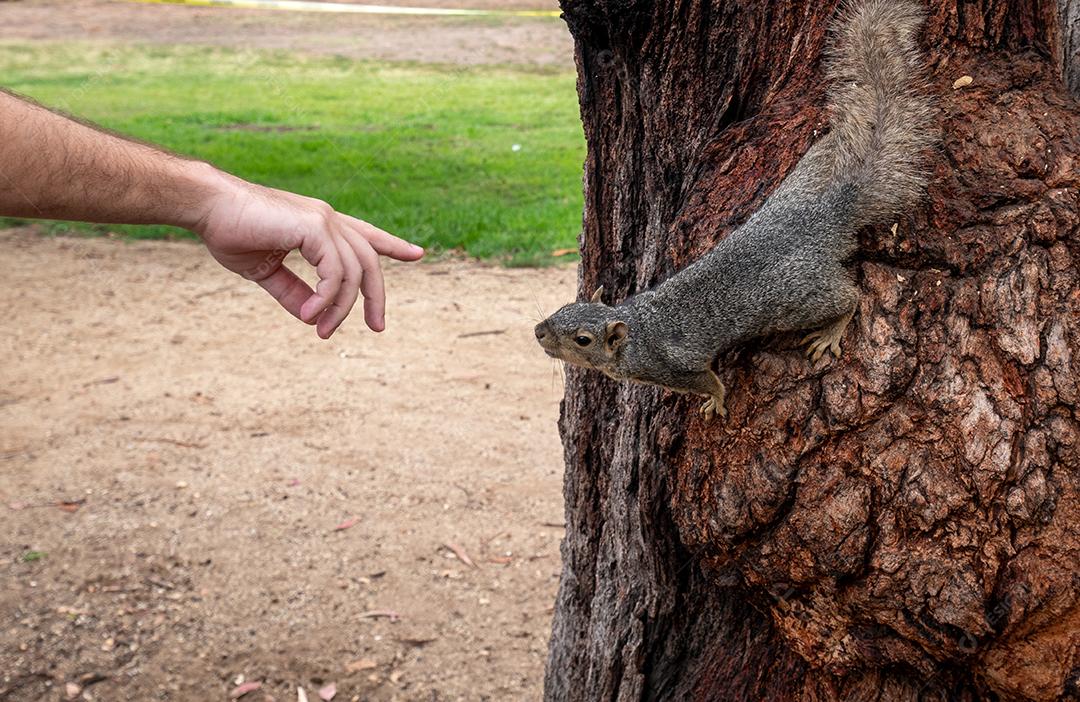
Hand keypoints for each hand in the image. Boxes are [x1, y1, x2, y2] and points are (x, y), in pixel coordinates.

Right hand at [192, 172, 423, 337]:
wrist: (207, 207)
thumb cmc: (231, 232)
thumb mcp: (266, 270)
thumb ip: (292, 291)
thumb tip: (313, 317)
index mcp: (320, 225)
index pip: (366, 236)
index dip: (393, 246)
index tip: (417, 255)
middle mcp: (329, 219)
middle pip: (369, 261)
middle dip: (376, 296)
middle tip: (377, 327)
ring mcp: (324, 220)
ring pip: (354, 272)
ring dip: (341, 307)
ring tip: (323, 330)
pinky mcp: (315, 226)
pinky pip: (336, 272)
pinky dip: (327, 298)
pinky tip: (311, 314)